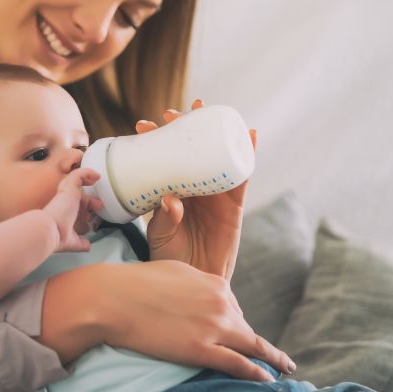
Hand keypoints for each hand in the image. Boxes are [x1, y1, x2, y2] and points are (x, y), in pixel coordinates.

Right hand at [39, 259, 294, 381]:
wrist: (115, 298)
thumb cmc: (137, 282)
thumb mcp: (175, 271)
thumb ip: (196, 283)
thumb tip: (204, 292)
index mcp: (214, 283)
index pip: (233, 305)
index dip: (234, 319)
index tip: (236, 330)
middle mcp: (220, 303)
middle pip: (244, 326)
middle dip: (253, 340)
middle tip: (271, 354)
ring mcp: (213, 327)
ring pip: (252, 346)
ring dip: (272, 358)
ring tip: (284, 367)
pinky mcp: (202, 350)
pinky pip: (239, 365)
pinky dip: (257, 372)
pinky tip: (268, 378)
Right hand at [43, 168, 103, 252]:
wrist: (49, 230)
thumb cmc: (57, 236)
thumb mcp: (73, 241)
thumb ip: (80, 242)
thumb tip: (87, 246)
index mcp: (63, 212)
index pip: (75, 205)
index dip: (86, 207)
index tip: (94, 212)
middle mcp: (63, 201)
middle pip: (77, 193)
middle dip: (89, 198)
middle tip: (98, 204)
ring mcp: (66, 193)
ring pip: (75, 179)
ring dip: (87, 178)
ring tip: (97, 178)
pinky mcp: (69, 187)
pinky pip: (78, 174)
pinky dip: (87, 172)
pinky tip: (96, 176)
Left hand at [138, 99, 257, 279]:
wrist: (194, 283)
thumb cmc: (171, 259)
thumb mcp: (161, 236)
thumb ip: (165, 218)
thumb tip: (171, 198)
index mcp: (172, 191)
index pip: (163, 160)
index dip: (155, 140)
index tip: (142, 125)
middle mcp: (193, 188)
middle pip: (190, 151)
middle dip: (182, 128)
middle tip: (170, 114)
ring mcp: (214, 194)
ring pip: (215, 156)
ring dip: (213, 131)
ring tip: (204, 108)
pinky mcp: (234, 204)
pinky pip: (243, 177)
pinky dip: (248, 154)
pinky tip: (249, 135)